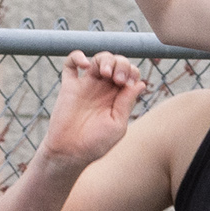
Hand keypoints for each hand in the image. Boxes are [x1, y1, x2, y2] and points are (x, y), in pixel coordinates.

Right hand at [40, 50, 145, 169]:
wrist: (70, 153)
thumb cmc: (96, 144)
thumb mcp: (117, 125)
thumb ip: (126, 103)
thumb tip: (140, 83)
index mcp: (118, 97)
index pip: (130, 73)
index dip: (132, 72)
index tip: (128, 84)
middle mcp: (104, 89)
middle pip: (116, 62)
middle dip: (121, 64)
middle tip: (118, 80)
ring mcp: (86, 86)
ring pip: (97, 59)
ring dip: (105, 59)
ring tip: (106, 72)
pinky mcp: (69, 87)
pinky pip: (70, 64)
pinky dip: (77, 57)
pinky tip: (85, 64)